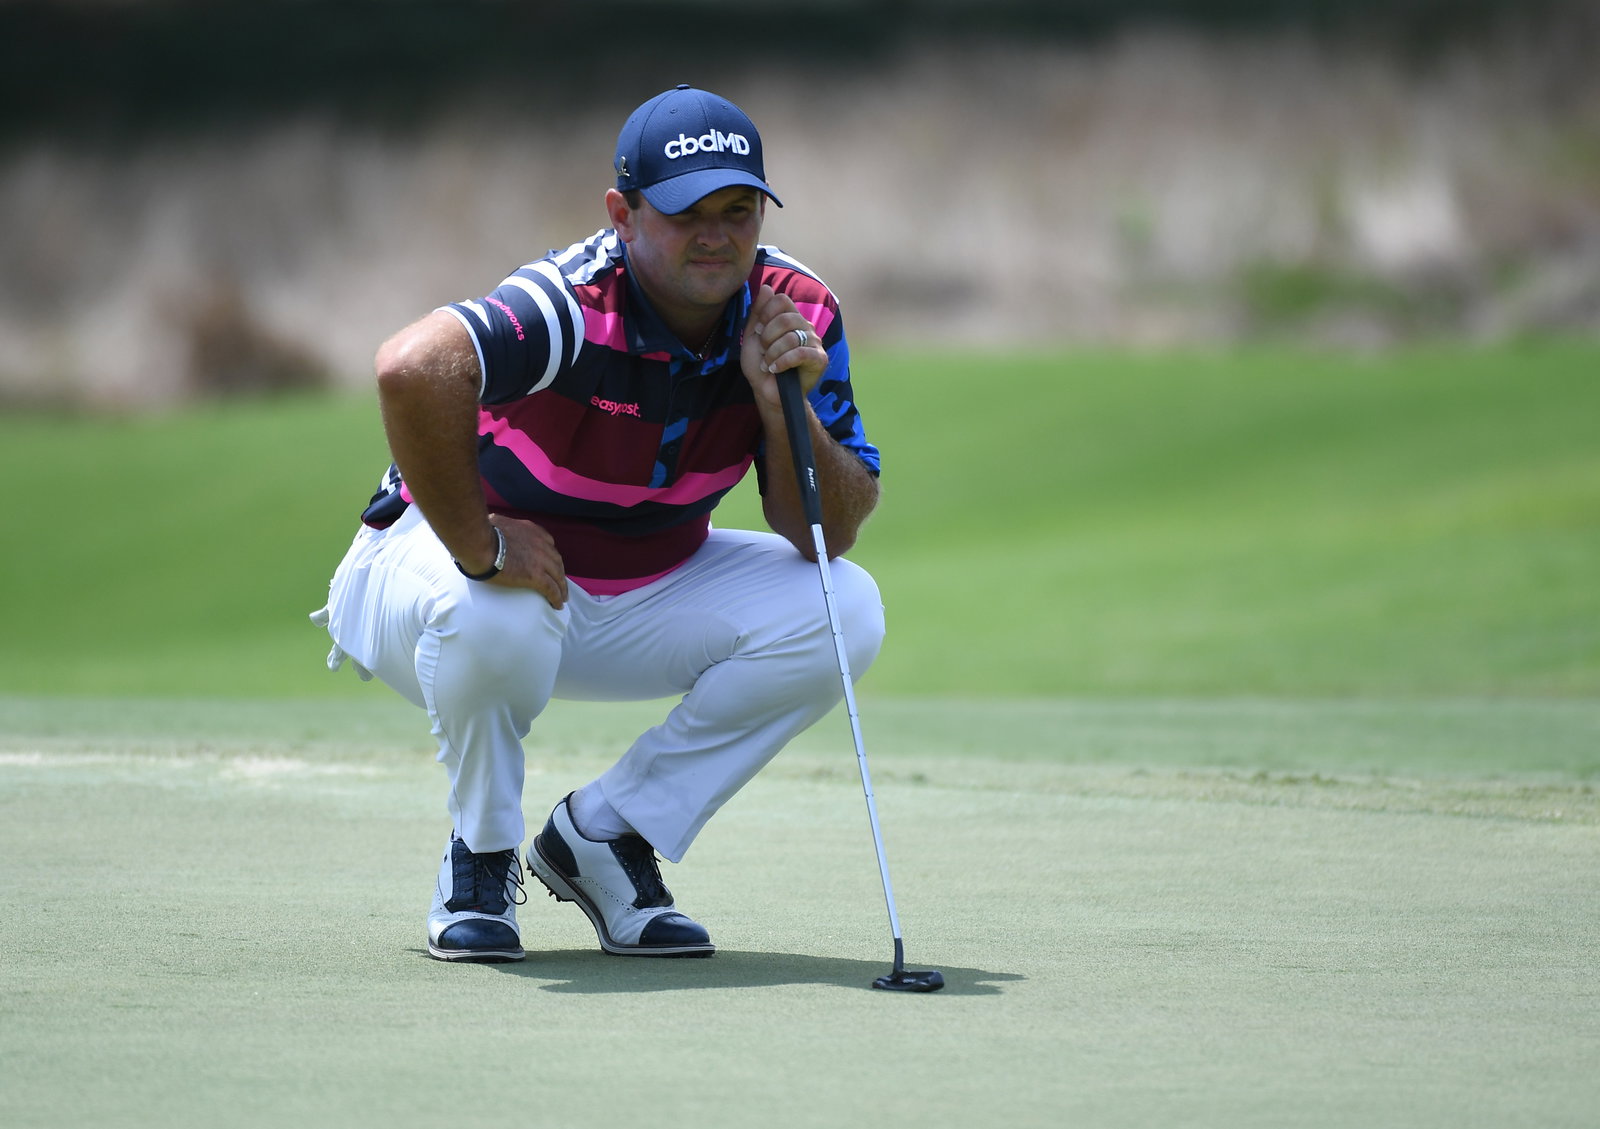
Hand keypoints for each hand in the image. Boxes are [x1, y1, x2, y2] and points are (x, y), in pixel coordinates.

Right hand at [488, 516, 567, 608]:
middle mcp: (541, 545)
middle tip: (560, 583)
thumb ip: (501, 523)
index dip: (551, 555)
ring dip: (562, 587)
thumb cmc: (483, 533)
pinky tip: (557, 605)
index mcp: (532, 531)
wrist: (482, 544)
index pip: (548, 543)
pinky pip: (551, 589)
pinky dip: (556, 597)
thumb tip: (492, 521)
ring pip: (558, 576)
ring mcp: (540, 561)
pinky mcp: (536, 576)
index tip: (550, 563)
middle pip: (557, 561)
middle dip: (559, 572)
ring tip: (562, 597)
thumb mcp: (497, 522)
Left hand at [741, 283, 826, 407]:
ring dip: (772, 352)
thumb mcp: (753, 336)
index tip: (758, 331)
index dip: (766, 313)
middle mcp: (805, 327)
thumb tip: (766, 287)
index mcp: (791, 318)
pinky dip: (782, 362)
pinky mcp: (820, 359)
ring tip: (768, 363)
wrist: (768, 392)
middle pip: (785, 318)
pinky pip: (800, 353)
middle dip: (767, 336)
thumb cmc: (762, 365)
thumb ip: (758, 312)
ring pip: (791, 337)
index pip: (781, 300)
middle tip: (763, 350)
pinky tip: (775, 369)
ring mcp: (814, 342)